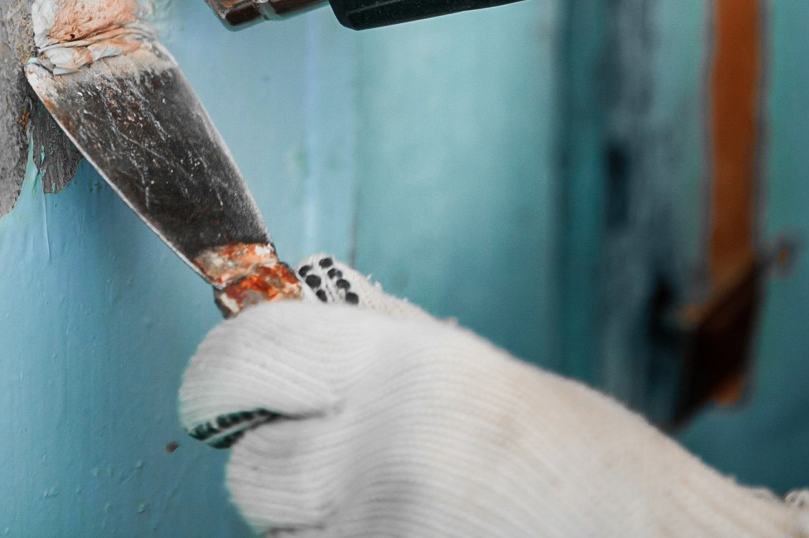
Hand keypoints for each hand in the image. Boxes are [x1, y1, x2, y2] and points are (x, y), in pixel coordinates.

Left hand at [181, 256, 808, 537]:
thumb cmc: (589, 468)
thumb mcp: (480, 375)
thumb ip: (381, 339)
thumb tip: (296, 296)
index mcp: (400, 373)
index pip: (244, 354)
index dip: (219, 374)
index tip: (221, 387)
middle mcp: (375, 458)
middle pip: (248, 469)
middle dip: (273, 462)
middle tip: (315, 452)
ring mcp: (376, 534)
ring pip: (282, 533)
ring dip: (312, 519)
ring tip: (395, 502)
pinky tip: (411, 533)